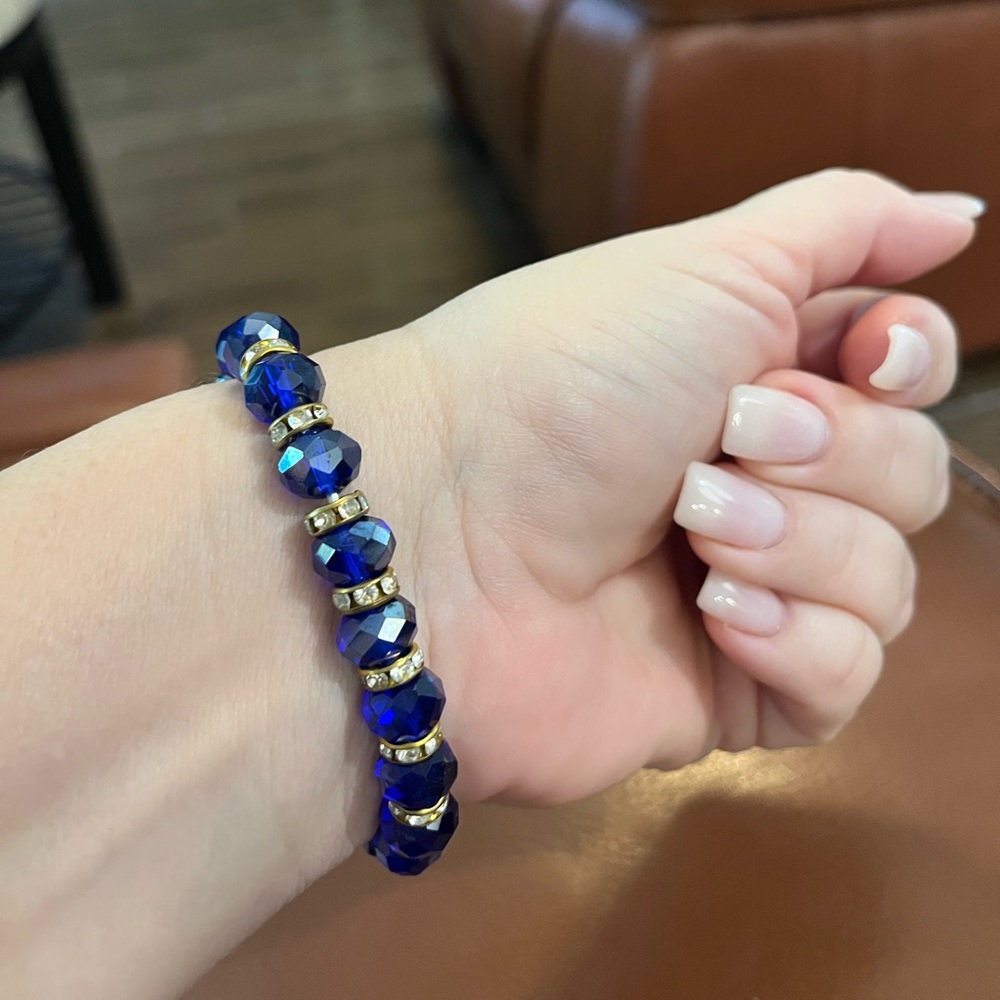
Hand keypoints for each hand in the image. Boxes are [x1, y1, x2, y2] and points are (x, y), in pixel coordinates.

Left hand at [351, 169, 978, 803]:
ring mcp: (746, 592)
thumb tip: (953, 219)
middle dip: (830, 453)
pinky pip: (842, 683)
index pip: (904, 374)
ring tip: (691, 527)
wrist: (437, 531)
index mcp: (755, 378)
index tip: (868, 354)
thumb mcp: (701, 266)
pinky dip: (794, 642)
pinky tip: (709, 614)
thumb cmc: (554, 381)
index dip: (910, 362)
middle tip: (724, 439)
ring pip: (887, 582)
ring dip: (800, 544)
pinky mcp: (728, 693)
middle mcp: (759, 484)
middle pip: (910, 475)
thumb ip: (837, 227)